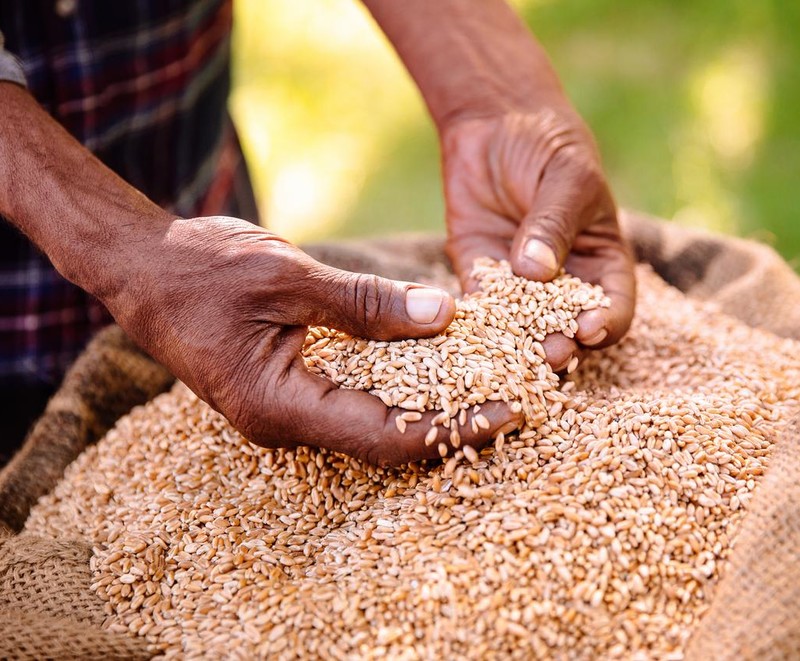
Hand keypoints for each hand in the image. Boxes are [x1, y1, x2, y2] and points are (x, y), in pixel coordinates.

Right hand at [102, 217, 520, 465]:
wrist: (142, 268)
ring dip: (434, 407)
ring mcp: (289, 412)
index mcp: (281, 406)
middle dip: (456, 424)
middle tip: (522, 400)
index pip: (388, 436)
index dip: (456, 427)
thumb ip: (364, 303)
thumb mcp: (288, 276)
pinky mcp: (294, 390)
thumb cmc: (202, 268)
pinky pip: (359, 401)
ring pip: (377, 424)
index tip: (513, 408)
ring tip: (495, 385)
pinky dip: (403, 388)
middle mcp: (287, 425)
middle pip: (389, 441)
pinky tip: (441, 369)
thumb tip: (446, 317)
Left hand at [441, 109, 635, 369]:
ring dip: (516, 345)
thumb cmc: (549, 146)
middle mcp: (564, 282)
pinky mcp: (479, 276)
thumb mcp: (565, 177)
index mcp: (602, 261)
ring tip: (510, 357)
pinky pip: (477, 308)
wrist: (494, 123)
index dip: (607, 321)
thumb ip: (553, 224)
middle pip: (568, 327)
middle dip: (562, 344)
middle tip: (550, 355)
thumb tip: (537, 272)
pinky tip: (465, 336)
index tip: (589, 328)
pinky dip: (472, 325)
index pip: (615, 304)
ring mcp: (520, 284)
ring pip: (522, 327)